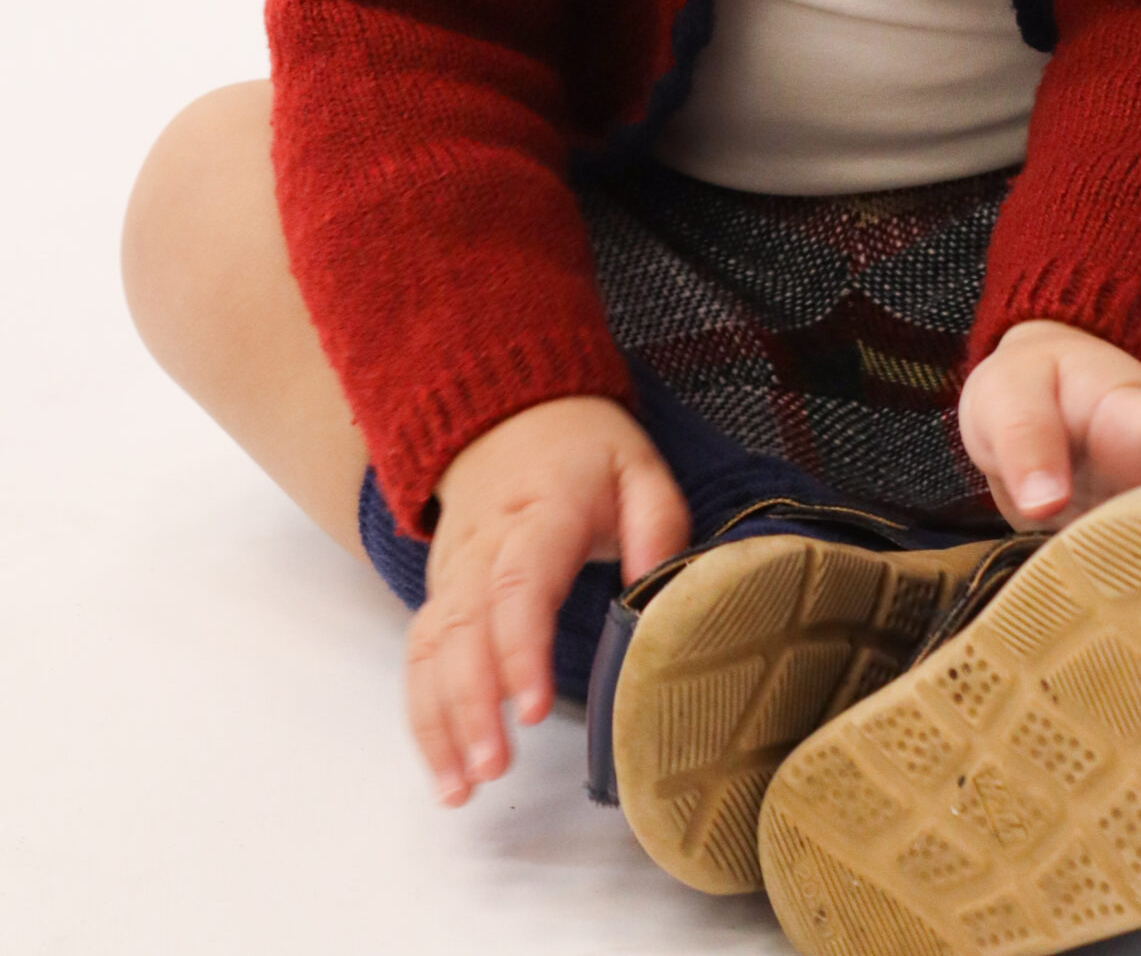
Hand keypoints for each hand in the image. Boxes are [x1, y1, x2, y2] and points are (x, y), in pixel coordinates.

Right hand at [407, 395, 689, 805]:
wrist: (508, 415)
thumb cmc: (583, 452)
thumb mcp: (638, 465)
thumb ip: (657, 522)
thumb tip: (657, 583)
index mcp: (541, 512)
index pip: (521, 583)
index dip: (521, 648)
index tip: (532, 708)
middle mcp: (483, 547)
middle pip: (465, 629)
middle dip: (471, 704)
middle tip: (493, 768)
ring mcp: (454, 573)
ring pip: (431, 650)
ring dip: (438, 722)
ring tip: (460, 788)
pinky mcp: (440, 595)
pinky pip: (419, 658)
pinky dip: (422, 716)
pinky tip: (444, 768)